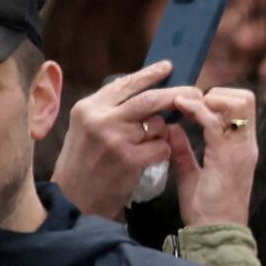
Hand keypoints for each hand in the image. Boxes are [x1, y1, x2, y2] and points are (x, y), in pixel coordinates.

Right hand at [51, 64, 198, 215]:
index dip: (149, 74)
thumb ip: (110, 111)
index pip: (124, 84)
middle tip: (194, 92)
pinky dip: (162, 152)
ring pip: (158, 125)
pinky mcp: (129, 159)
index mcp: (88, 108)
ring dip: (162, 133)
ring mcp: (115, 139)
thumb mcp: (85, 129)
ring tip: (147, 145)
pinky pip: (162, 147)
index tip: (168, 67)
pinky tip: (147, 160)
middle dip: (176, 94)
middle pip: (149, 99)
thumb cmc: (82, 164)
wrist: (72, 199)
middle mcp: (100, 119)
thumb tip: (145, 93)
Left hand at [162, 85, 258, 227]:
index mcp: (240, 146)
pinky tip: (179, 109)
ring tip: (183, 103)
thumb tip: (170, 128)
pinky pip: (216, 123)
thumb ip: (183, 149)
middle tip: (188, 100)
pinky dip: (197, 111)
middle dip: (215, 92)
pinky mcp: (228, 157)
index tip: (188, 101)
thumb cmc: (206, 206)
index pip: (241, 106)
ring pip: (237, 104)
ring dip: (208, 98)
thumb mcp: (191, 172)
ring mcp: (240, 149)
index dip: (216, 97)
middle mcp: (245, 144)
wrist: (215, 232)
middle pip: (245, 98)